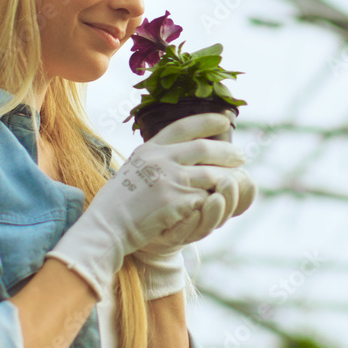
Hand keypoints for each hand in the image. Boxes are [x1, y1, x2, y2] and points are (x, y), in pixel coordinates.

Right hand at [46, 112, 245, 300]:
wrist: (107, 227)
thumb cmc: (119, 203)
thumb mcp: (134, 168)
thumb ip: (156, 158)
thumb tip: (182, 150)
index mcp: (149, 149)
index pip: (183, 126)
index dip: (206, 121)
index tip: (225, 120)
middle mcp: (160, 159)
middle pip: (204, 149)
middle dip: (227, 153)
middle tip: (241, 156)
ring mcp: (169, 180)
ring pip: (211, 174)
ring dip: (227, 178)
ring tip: (237, 180)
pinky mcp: (176, 201)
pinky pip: (205, 198)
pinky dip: (213, 201)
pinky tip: (217, 203)